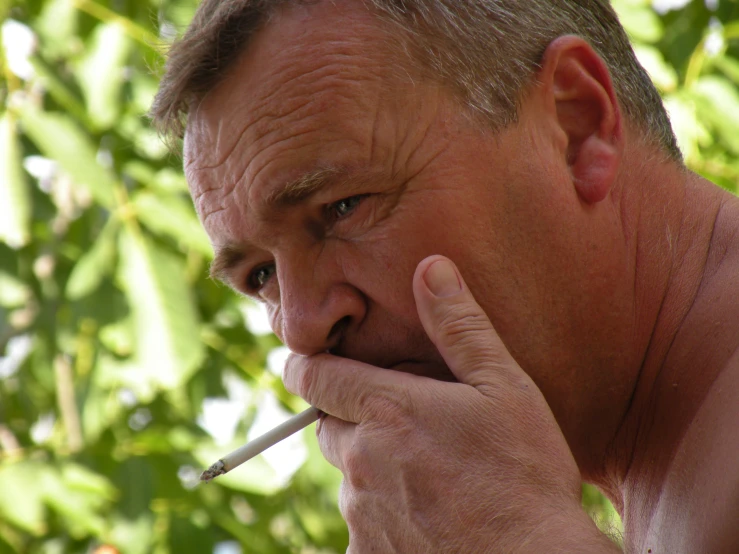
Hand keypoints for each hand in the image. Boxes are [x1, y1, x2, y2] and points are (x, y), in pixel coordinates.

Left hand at [284, 256, 617, 552]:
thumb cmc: (526, 473)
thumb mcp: (505, 386)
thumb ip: (459, 325)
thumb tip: (431, 267)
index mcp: (387, 410)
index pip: (313, 377)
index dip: (307, 367)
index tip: (310, 364)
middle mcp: (361, 460)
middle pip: (329, 427)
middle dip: (352, 418)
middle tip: (402, 423)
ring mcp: (361, 513)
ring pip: (349, 476)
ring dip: (374, 468)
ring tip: (430, 474)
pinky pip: (361, 524)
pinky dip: (384, 513)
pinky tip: (430, 515)